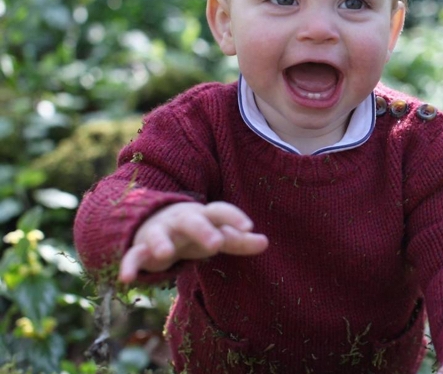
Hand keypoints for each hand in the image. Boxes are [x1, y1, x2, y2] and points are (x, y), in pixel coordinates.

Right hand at [118, 201, 267, 281]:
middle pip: (192, 221)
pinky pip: (133, 256)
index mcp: (203, 216)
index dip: (234, 217)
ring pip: (159, 235)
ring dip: (161, 243)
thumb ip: (239, 240)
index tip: (249, 227)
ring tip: (166, 255)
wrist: (151, 223)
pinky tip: (127, 280)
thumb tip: (266, 242)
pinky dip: (129, 266)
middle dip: (203, 230)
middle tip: (216, 243)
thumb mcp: (215, 235)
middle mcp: (181, 221)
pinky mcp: (140, 248)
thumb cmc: (192, 233)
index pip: (220, 211)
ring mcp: (159, 233)